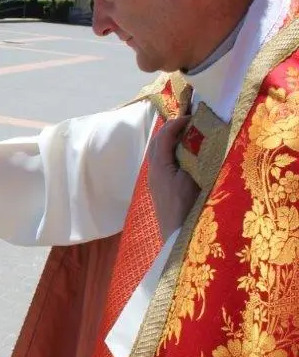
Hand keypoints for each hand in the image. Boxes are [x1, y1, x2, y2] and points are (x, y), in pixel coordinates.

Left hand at [147, 116, 199, 241]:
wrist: (177, 240)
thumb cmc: (187, 208)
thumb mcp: (195, 180)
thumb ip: (196, 158)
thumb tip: (202, 139)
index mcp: (159, 167)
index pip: (163, 138)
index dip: (175, 124)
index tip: (191, 116)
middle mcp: (153, 173)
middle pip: (157, 145)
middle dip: (171, 132)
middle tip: (190, 123)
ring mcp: (155, 184)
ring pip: (160, 156)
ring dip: (172, 144)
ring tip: (190, 138)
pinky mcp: (160, 193)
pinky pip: (164, 167)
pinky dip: (173, 157)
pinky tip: (186, 159)